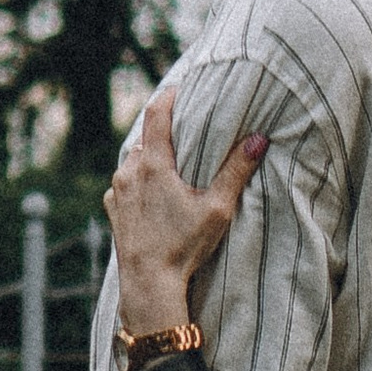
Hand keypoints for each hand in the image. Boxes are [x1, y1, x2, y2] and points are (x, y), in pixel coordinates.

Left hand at [104, 88, 267, 333]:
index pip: (156, 114)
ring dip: (151, 158)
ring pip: (134, 161)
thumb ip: (236, 171)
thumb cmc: (184, 246)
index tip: (180, 86)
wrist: (148, 284)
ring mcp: (117, 191)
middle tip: (186, 131)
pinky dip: (139, 181)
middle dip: (165, 133)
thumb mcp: (217, 208)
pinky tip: (154, 195)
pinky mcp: (112, 209)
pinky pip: (125, 184)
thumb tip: (258, 139)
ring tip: (173, 165)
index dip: (169, 96)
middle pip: (146, 138)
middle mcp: (129, 172)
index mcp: (154, 165)